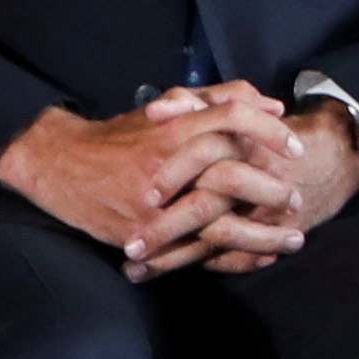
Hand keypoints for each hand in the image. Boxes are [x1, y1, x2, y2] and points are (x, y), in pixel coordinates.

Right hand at [0, 85, 358, 278]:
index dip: (270, 130)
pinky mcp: (145, 234)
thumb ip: (217, 99)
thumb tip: (271, 103)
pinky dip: (233, 258)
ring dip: (263, 233)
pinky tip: (261, 259)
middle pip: (232, 175)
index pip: (233, 118)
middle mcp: (167, 164)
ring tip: (294, 237)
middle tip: (297, 197)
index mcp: (173, 127)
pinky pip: (196, 252)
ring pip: (219, 221)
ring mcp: (155, 204)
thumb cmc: (123, 137)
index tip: (296, 147)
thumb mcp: (166, 108)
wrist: (62, 166)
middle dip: (272, 189)